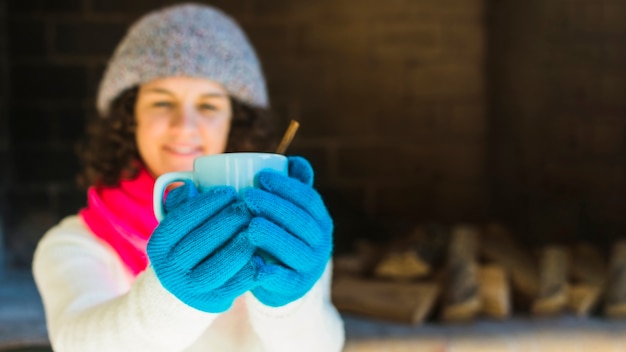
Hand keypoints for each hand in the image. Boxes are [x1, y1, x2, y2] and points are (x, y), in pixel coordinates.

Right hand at [147, 180, 255, 312]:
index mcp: (159, 245)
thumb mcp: (179, 223)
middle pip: (201, 242)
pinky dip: (249, 269)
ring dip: (240, 246)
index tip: (230, 191)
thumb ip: (182, 202)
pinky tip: (263, 253)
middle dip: (228, 222)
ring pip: (217, 267)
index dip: (207, 203)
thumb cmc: (189, 243)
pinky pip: (234, 285)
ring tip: (257, 229)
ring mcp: (189, 290)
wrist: (187, 287)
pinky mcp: (212, 302)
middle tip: (249, 208)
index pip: (181, 220)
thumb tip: (189, 185)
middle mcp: (169, 270)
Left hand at [243, 156, 332, 306]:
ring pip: (296, 250)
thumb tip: (294, 160)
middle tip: (248, 196)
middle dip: (275, 206)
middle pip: (301, 222)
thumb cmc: (281, 236)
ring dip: (274, 236)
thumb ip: (293, 186)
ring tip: (250, 226)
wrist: (281, 281)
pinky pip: (286, 280)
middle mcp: (321, 242)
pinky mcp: (296, 288)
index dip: (286, 186)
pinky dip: (272, 273)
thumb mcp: (288, 212)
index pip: (308, 199)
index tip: (261, 176)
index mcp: (320, 220)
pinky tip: (255, 263)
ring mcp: (311, 266)